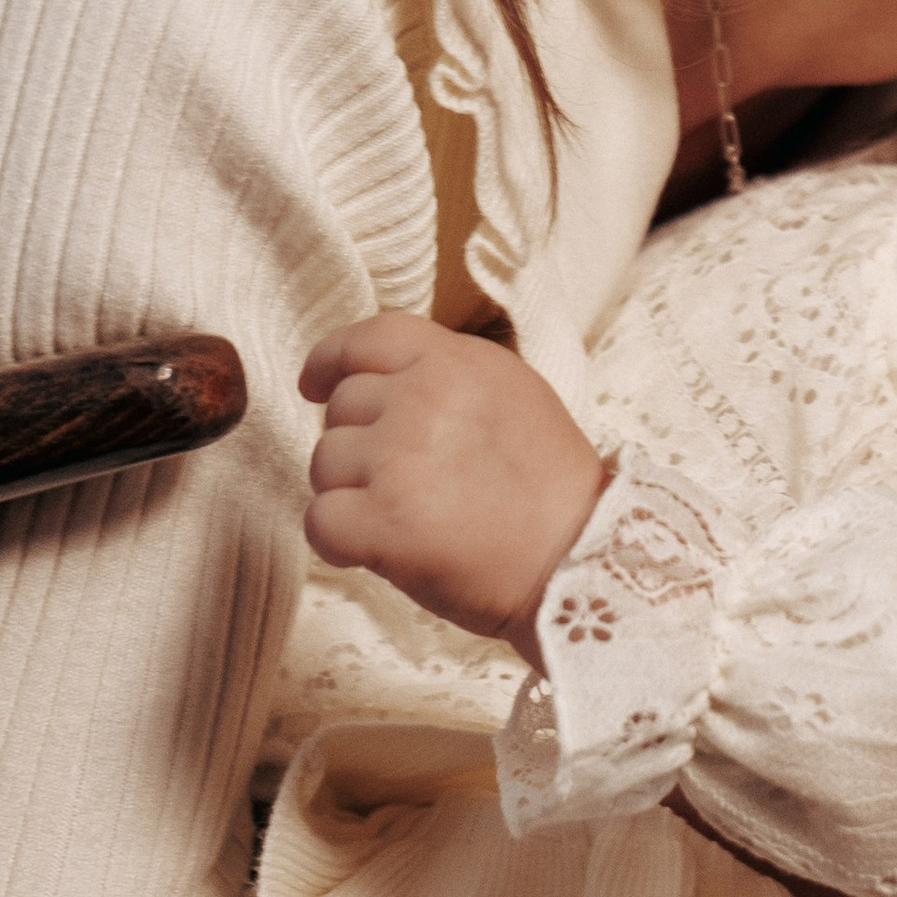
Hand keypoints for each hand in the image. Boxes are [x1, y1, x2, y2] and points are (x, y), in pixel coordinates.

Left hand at [299, 313, 607, 657]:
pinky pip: (319, 521)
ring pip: (324, 465)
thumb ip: (448, 376)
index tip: (315, 385)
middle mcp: (422, 398)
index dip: (330, 361)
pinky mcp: (381, 521)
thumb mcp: (512, 395)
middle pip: (341, 409)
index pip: (368, 338)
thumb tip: (381, 382)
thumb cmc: (552, 488)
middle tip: (412, 483)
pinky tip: (382, 552)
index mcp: (457, 362)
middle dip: (360, 446)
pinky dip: (340, 543)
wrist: (580, 558)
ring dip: (351, 495)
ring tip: (410, 518)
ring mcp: (397, 459)